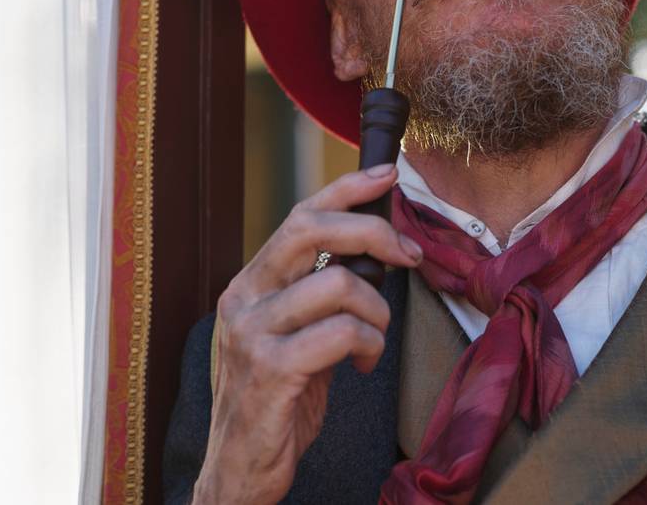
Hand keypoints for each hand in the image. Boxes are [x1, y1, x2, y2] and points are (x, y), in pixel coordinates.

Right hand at [192, 163, 422, 504]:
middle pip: (311, 230)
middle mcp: (244, 300)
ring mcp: (253, 334)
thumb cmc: (275, 403)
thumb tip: (372, 257)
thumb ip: (318, 299)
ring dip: (377, 310)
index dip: (345, 189)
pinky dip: (368, 345)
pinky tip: (363, 364)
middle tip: (408, 254)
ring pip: (337, 283)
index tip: (387, 175)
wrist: (238, 470)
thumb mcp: (293, 338)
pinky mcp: (272, 371)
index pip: (298, 216)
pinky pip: (341, 334)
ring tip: (374, 340)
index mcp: (250, 286)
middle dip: (373, 231)